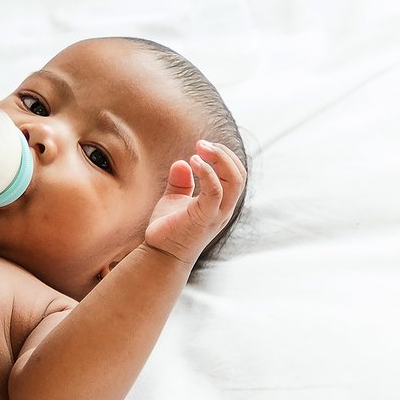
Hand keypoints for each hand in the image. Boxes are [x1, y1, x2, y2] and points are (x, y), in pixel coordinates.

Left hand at [139, 140, 245, 268]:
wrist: (160, 255)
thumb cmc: (169, 229)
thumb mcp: (175, 199)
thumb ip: (181, 182)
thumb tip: (181, 163)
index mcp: (220, 203)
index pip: (236, 175)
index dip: (224, 157)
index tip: (203, 146)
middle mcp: (223, 209)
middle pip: (240, 175)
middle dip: (224, 154)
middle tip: (201, 144)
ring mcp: (216, 214)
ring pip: (234, 181)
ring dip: (220, 159)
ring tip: (200, 148)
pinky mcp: (204, 217)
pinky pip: (215, 191)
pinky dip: (208, 173)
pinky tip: (193, 162)